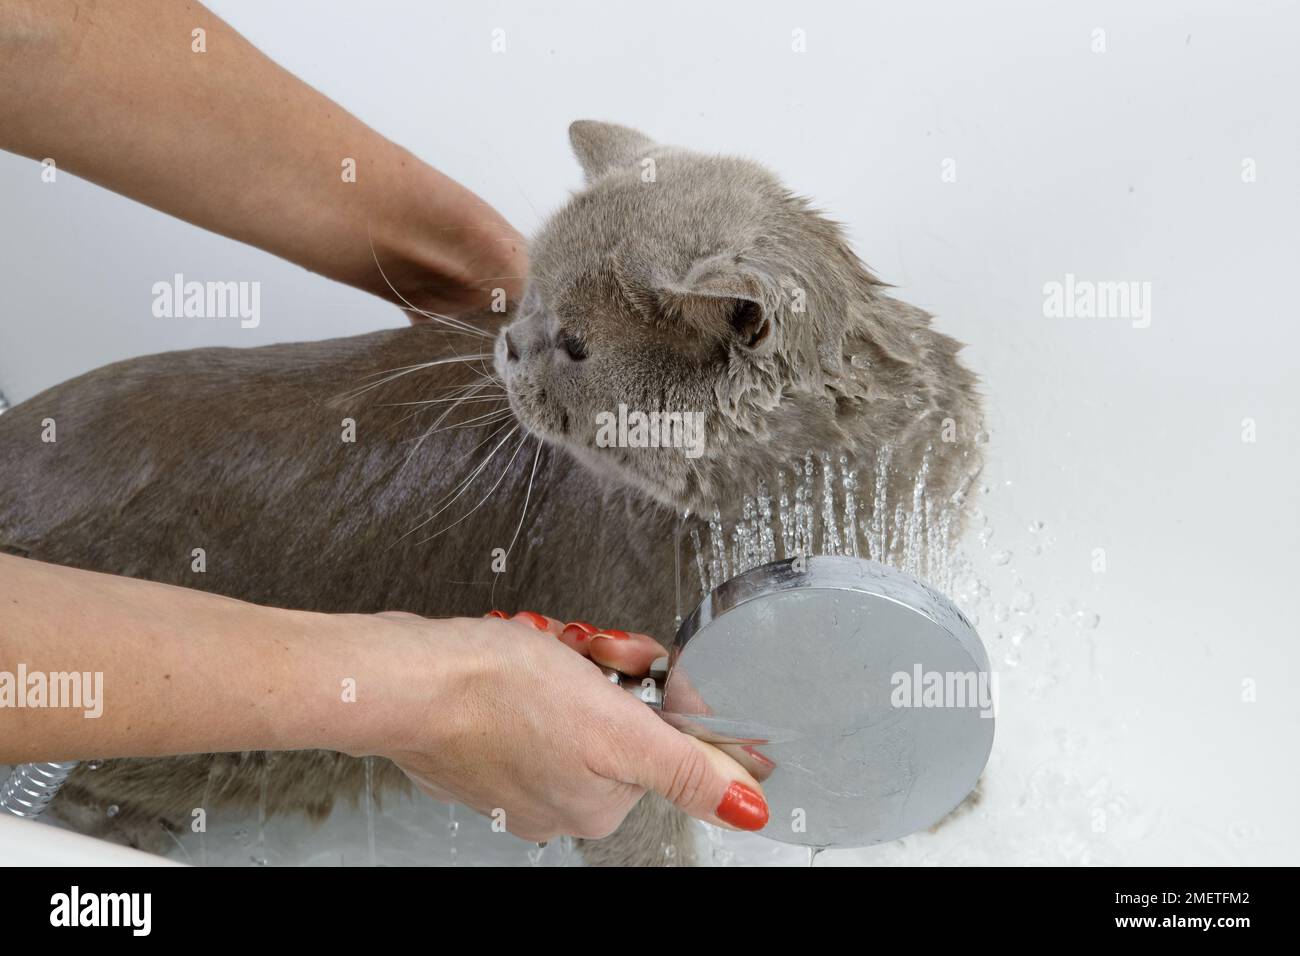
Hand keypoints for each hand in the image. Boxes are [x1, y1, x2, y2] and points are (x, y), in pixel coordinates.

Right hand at [363, 610, 769, 842]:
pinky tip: (517, 653)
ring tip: (544, 646)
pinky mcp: (485, 735)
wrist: (408, 676)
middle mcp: (557, 798)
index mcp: (597, 806)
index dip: (653, 687)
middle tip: (583, 650)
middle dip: (607, 667)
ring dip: (571, 658)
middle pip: (620, 712)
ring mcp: (517, 768)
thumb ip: (686, 768)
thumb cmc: (495, 696)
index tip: (630, 664)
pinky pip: (534, 689)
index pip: (661, 737)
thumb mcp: (616, 727)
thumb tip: (747, 809)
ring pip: (579, 694)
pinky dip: (533, 662)